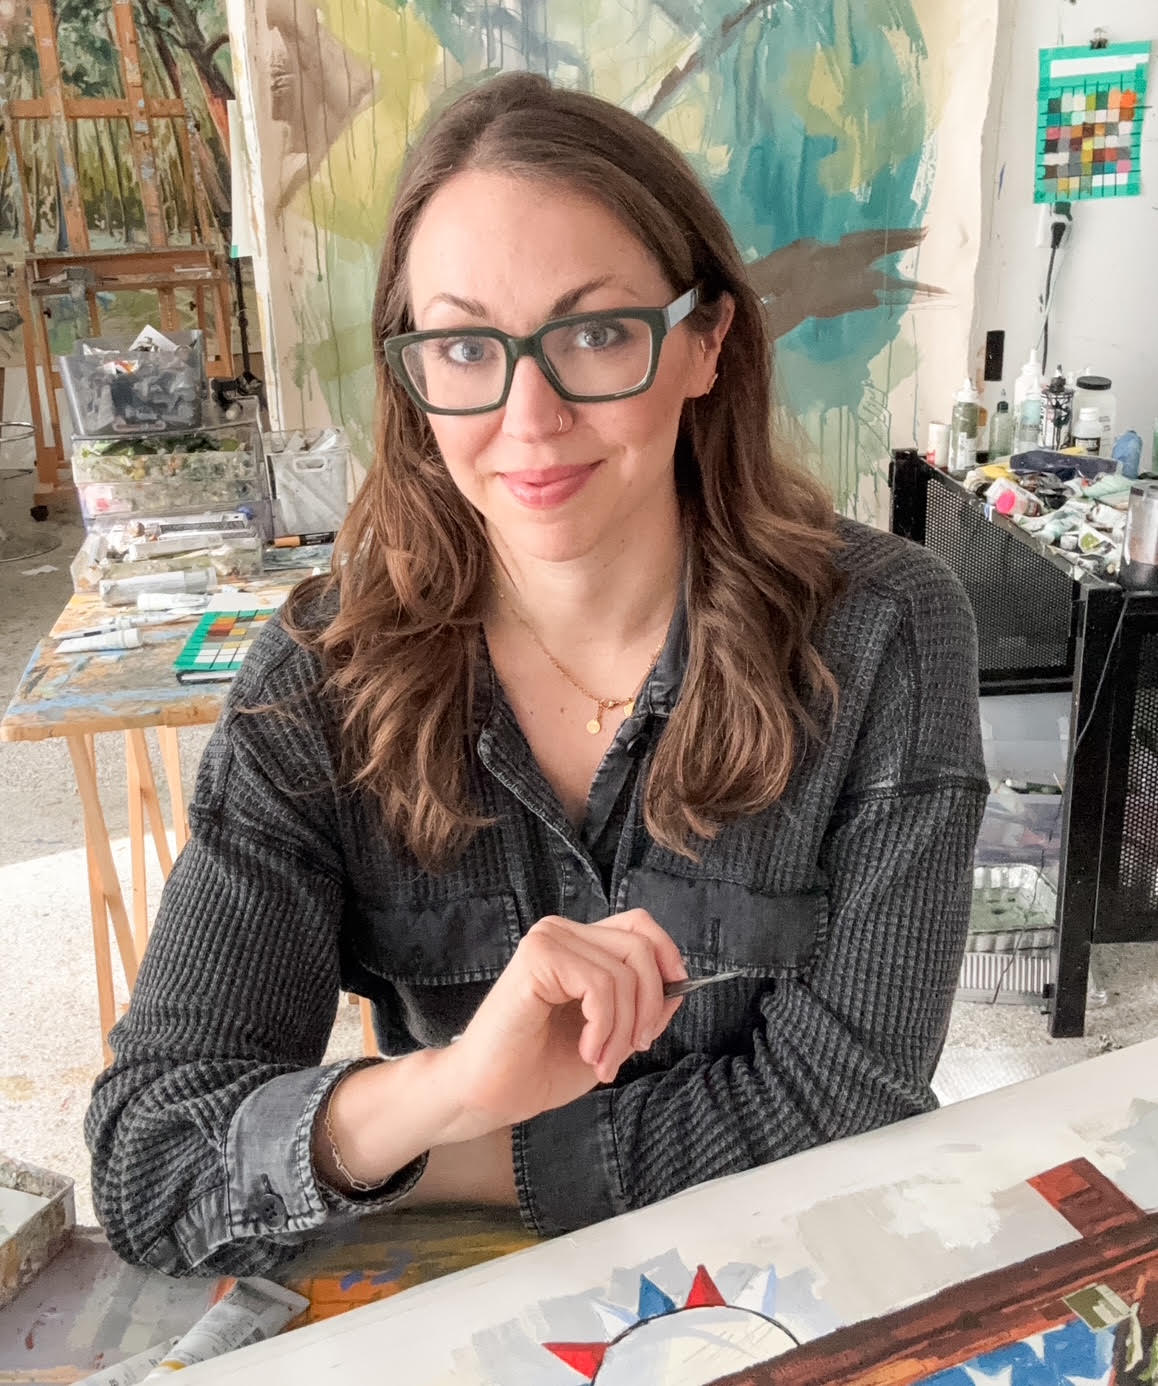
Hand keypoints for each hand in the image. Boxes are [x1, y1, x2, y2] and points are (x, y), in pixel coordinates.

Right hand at [442, 909, 687, 1132]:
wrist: (491, 1095)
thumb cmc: (540, 1068)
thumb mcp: (611, 1037)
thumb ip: (642, 1010)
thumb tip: (678, 988)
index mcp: (577, 945)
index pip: (639, 925)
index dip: (667, 954)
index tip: (675, 996)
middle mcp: (561, 932)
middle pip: (640, 945)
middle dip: (649, 1006)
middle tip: (632, 1049)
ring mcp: (547, 941)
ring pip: (624, 971)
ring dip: (624, 1029)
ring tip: (603, 1061)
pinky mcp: (537, 959)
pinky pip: (600, 985)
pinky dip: (605, 1026)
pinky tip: (587, 1049)